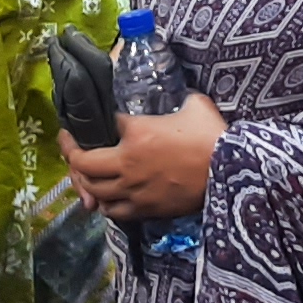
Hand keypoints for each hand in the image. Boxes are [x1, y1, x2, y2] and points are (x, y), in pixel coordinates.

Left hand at [59, 92, 225, 220]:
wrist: (231, 173)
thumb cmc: (212, 136)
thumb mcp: (194, 104)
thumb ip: (178, 97)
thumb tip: (177, 91)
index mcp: (135, 134)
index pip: (103, 124)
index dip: (96, 120)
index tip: (97, 118)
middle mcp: (127, 165)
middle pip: (83, 163)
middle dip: (72, 153)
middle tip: (71, 146)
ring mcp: (134, 190)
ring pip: (93, 190)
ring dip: (85, 181)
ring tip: (85, 173)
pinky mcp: (145, 209)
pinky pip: (114, 211)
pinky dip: (105, 203)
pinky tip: (107, 197)